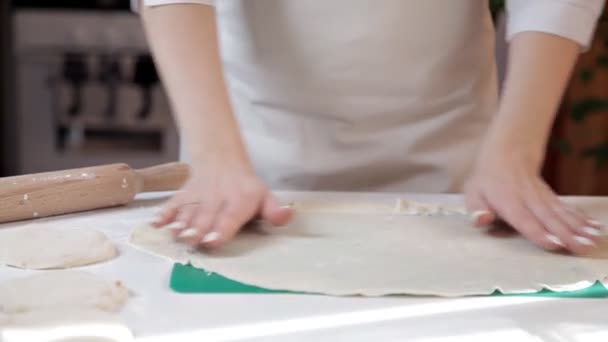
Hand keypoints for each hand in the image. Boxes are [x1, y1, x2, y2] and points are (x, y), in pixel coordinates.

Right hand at [151, 157, 292, 247]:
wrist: (222, 161)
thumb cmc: (246, 188)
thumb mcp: (265, 196)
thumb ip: (274, 211)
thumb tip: (288, 216)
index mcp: (239, 202)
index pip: (230, 217)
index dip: (222, 229)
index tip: (213, 240)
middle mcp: (217, 200)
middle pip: (206, 217)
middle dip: (198, 229)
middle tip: (192, 240)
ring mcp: (198, 198)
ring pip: (188, 211)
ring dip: (180, 222)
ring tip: (175, 233)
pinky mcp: (183, 196)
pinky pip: (172, 203)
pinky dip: (164, 213)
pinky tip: (156, 223)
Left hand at [464, 140, 602, 254]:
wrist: (507, 153)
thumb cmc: (487, 180)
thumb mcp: (473, 193)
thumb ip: (476, 209)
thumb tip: (481, 220)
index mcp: (508, 202)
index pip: (524, 219)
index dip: (538, 232)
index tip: (555, 244)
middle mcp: (528, 200)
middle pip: (549, 218)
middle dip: (567, 234)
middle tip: (583, 247)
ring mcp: (543, 197)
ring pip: (562, 213)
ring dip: (579, 227)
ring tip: (593, 240)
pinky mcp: (552, 197)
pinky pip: (567, 208)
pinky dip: (582, 217)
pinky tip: (595, 227)